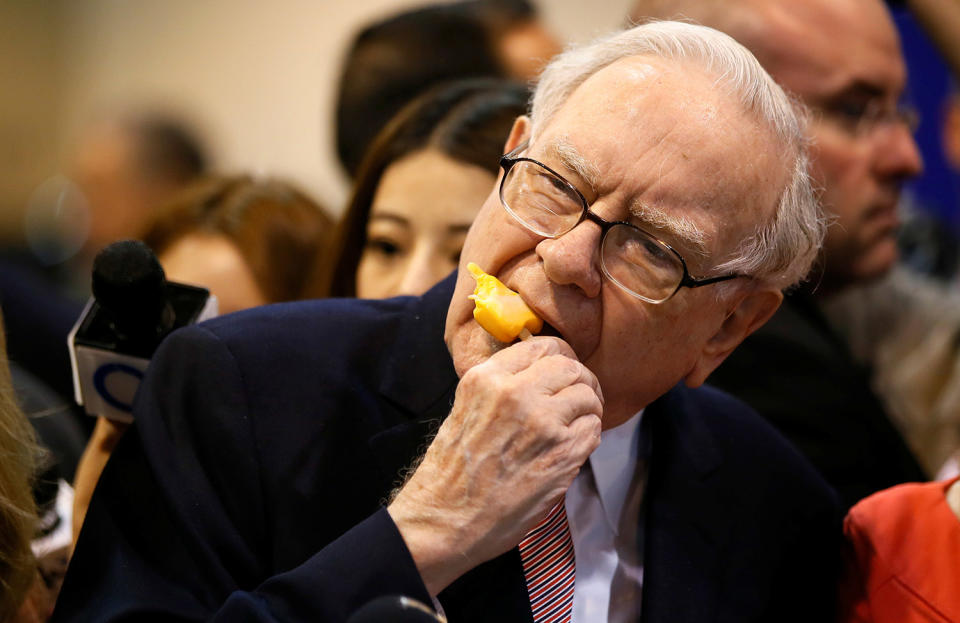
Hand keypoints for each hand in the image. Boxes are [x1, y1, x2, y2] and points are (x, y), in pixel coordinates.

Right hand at [388, 336, 602, 593]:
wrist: (445, 520)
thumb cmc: (450, 472)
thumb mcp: (465, 409)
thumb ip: (500, 387)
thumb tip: (538, 376)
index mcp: (487, 378)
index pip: (542, 346)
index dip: (561, 357)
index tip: (564, 371)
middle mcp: (516, 393)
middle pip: (570, 367)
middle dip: (581, 380)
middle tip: (582, 396)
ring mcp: (542, 423)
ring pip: (587, 396)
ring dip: (589, 408)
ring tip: (580, 422)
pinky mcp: (561, 454)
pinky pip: (592, 430)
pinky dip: (589, 435)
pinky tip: (575, 446)